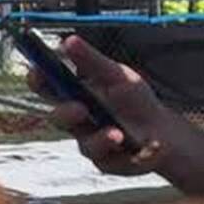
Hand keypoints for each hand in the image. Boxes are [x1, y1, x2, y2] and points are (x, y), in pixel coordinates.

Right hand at [26, 36, 175, 175]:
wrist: (165, 131)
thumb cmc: (135, 100)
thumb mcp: (117, 75)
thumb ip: (92, 61)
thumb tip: (68, 40)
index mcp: (73, 95)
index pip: (45, 87)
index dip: (37, 80)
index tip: (39, 72)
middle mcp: (76, 121)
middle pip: (57, 119)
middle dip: (66, 114)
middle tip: (81, 108)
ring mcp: (90, 142)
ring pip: (85, 144)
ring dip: (101, 139)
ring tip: (118, 134)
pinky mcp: (107, 163)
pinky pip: (115, 161)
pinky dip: (135, 154)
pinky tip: (151, 147)